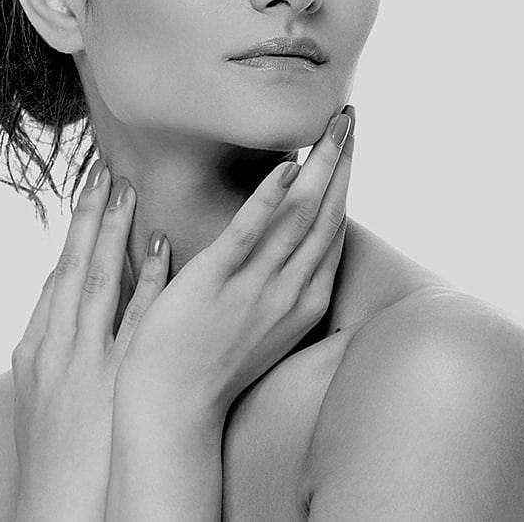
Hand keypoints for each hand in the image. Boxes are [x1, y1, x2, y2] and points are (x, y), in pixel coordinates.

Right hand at [9, 161, 172, 520]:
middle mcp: (59, 343)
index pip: (57, 274)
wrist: (61, 505)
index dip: (72, 231)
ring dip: (111, 233)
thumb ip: (55, 347)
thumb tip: (71, 306)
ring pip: (98, 280)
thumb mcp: (43, 393)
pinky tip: (160, 247)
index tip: (88, 191)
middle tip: (105, 170)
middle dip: (88, 217)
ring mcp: (88, 357)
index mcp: (37, 345)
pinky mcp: (120, 375)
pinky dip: (146, 280)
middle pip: (73, 266)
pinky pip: (138, 317)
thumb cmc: (56, 451)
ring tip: (125, 188)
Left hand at [115, 105, 354, 419]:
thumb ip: (282, 287)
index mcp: (304, 303)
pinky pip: (250, 233)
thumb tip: (287, 248)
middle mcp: (291, 293)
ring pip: (299, 217)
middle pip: (326, 216)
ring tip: (331, 124)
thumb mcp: (266, 328)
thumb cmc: (214, 366)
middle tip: (349, 117)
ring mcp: (255, 288)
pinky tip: (286, 166)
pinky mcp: (215, 282)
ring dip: (319, 166)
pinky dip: (270, 198)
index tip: (347, 150)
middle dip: (341, 163)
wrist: (174, 405)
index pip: (332, 233)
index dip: (343, 187)